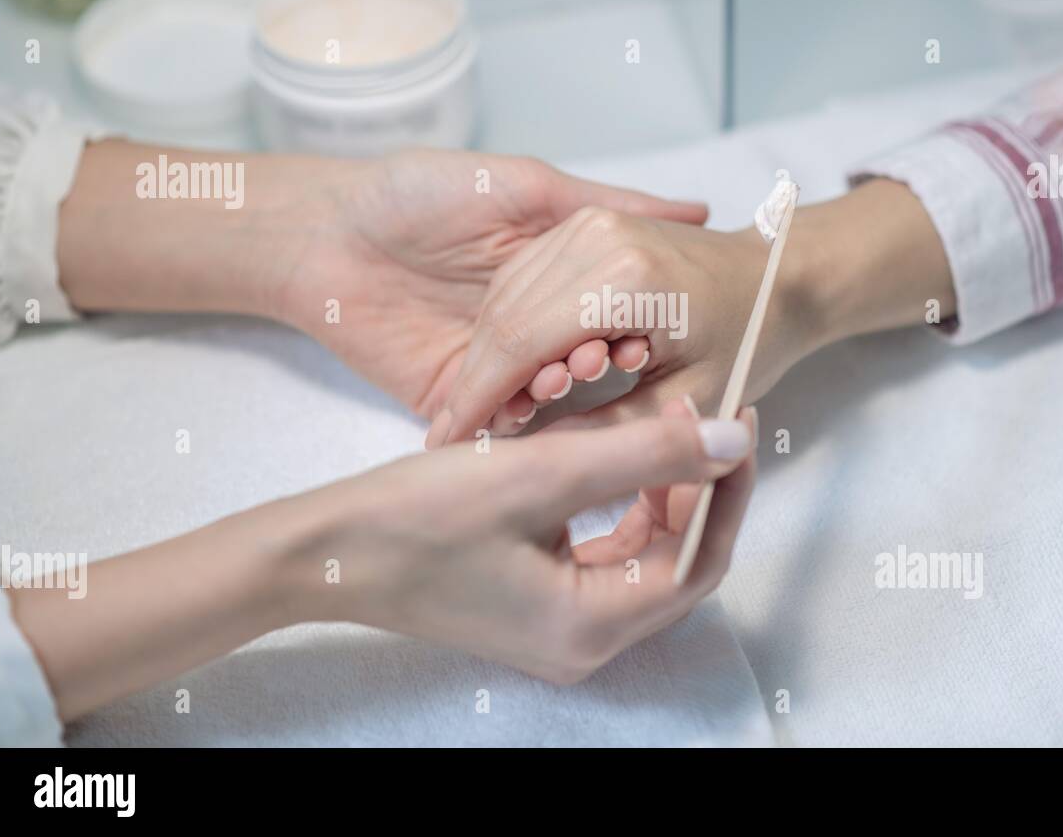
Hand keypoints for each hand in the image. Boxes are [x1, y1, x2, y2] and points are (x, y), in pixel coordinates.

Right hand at [13, 399, 755, 720]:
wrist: (326, 550)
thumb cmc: (420, 516)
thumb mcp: (540, 473)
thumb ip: (643, 454)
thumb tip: (734, 440)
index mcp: (592, 625)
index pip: (697, 559)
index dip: (725, 490)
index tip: (736, 423)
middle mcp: (585, 640)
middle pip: (676, 562)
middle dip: (697, 490)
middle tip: (707, 422)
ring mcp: (559, 626)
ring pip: (643, 556)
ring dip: (660, 496)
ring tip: (666, 430)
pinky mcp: (536, 602)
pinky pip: (604, 555)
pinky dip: (619, 508)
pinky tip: (614, 458)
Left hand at [274, 150, 707, 416]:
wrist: (324, 231)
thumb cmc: (419, 193)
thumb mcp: (526, 185)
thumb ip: (606, 202)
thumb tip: (697, 209)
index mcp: (551, 277)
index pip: (609, 312)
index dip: (629, 322)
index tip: (646, 328)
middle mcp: (529, 326)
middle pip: (581, 360)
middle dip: (595, 361)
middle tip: (601, 354)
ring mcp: (492, 368)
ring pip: (546, 398)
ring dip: (560, 393)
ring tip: (561, 377)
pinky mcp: (451, 400)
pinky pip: (494, 425)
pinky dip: (515, 425)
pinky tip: (527, 412)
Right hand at [424, 207, 812, 447]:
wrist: (779, 277)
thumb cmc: (747, 340)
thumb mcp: (685, 405)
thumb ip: (605, 435)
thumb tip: (529, 458)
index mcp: (625, 281)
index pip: (519, 344)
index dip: (477, 400)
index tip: (447, 444)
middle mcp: (597, 238)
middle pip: (502, 317)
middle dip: (475, 381)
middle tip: (460, 436)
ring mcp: (588, 222)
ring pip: (503, 295)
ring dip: (489, 354)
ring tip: (490, 410)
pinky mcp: (584, 220)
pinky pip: (521, 276)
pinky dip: (507, 323)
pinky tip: (515, 369)